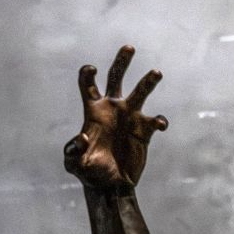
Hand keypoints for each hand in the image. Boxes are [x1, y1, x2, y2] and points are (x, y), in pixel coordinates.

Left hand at [62, 45, 168, 191]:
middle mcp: (113, 109)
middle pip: (116, 77)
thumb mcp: (74, 164)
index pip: (88, 85)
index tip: (93, 69)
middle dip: (122, 61)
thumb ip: (73, 151)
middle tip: (129, 47)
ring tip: (156, 73)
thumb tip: (82, 137)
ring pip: (141, 92)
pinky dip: (160, 120)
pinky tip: (160, 125)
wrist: (110, 186)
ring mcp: (130, 117)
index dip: (88, 74)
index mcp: (93, 112)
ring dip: (148, 81)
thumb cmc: (89, 173)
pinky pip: (155, 120)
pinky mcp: (145, 130)